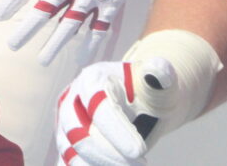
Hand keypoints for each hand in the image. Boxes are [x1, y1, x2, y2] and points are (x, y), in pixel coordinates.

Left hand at [0, 0, 146, 64]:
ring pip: (70, 24)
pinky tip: (81, 58)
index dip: (12, 1)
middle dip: (28, 29)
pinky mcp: (112, 1)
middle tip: (13, 46)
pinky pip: (100, 26)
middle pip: (45, 10)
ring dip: (56, 43)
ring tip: (42, 61)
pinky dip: (91, 42)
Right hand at [55, 58, 175, 164]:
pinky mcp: (67, 144)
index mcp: (91, 80)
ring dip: (101, 165)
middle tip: (141, 164)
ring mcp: (66, 124)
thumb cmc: (149, 94)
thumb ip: (160, 77)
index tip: (140, 151)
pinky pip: (70, 162)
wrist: (142, 106)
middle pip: (76, 133)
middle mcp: (71, 101)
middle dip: (108, 154)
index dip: (117, 132)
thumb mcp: (158, 84)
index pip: (97, 108)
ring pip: (70, 152)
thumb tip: (158, 69)